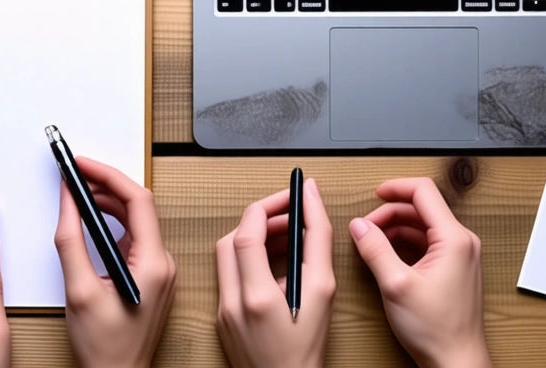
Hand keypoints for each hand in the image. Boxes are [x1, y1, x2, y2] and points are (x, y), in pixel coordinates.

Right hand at [54, 157, 176, 367]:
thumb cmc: (105, 348)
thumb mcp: (79, 289)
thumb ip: (71, 239)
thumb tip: (68, 201)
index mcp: (153, 264)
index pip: (137, 200)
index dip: (107, 175)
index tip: (81, 164)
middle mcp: (163, 263)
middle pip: (137, 205)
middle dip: (103, 185)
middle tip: (73, 173)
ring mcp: (159, 269)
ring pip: (135, 219)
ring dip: (106, 203)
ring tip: (76, 191)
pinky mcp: (150, 275)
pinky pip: (132, 237)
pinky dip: (110, 223)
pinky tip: (88, 219)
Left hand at [215, 178, 334, 367]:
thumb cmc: (307, 351)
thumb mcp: (323, 293)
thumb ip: (318, 241)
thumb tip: (311, 200)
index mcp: (255, 297)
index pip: (248, 233)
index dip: (269, 206)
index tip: (293, 195)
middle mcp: (231, 302)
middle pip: (232, 239)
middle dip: (261, 218)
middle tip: (291, 213)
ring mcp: (222, 310)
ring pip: (227, 254)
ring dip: (253, 236)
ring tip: (286, 234)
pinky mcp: (221, 316)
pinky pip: (229, 273)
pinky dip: (248, 258)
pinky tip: (274, 260)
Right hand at [349, 178, 491, 367]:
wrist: (457, 361)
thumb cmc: (437, 330)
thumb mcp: (395, 285)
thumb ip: (374, 249)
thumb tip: (359, 226)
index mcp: (453, 239)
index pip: (424, 192)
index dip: (395, 188)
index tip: (375, 194)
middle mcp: (461, 243)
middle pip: (421, 207)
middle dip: (389, 212)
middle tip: (365, 227)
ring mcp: (460, 255)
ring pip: (423, 225)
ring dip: (395, 228)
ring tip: (372, 241)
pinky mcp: (454, 268)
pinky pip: (427, 242)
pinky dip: (405, 242)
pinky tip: (387, 255)